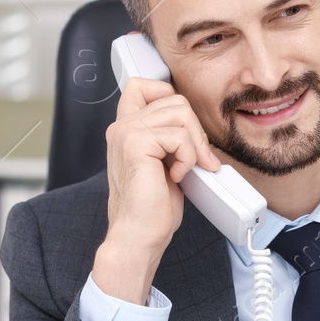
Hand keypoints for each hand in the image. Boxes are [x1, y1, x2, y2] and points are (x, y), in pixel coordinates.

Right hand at [93, 70, 219, 303]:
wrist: (139, 235)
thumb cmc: (151, 207)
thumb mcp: (164, 162)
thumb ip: (170, 138)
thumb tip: (196, 126)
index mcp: (125, 128)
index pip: (142, 84)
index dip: (168, 96)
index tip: (181, 131)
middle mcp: (121, 126)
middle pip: (173, 97)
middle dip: (195, 129)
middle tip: (197, 159)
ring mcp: (126, 132)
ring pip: (180, 111)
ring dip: (194, 143)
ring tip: (186, 168)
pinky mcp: (137, 144)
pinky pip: (180, 135)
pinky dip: (188, 157)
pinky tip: (176, 176)